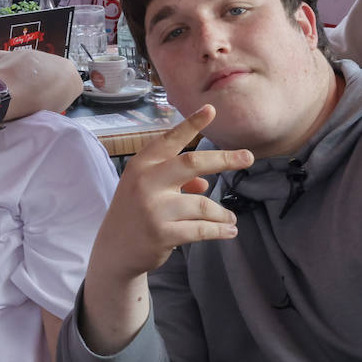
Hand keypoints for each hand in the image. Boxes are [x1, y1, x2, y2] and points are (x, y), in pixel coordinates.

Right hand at [87, 105, 251, 287]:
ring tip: (230, 219)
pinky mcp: (162, 233)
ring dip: (222, 213)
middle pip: (192, 163)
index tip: (211, 109)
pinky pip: (201, 229)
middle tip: (248, 157)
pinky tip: (229, 231)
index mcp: (141, 165)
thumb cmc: (135, 213)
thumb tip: (205, 184)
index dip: (191, 124)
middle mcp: (146, 182)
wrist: (113, 251)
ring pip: (203, 204)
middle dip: (224, 159)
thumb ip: (177, 182)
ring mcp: (153, 208)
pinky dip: (220, 230)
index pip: (170, 140)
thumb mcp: (149, 190)